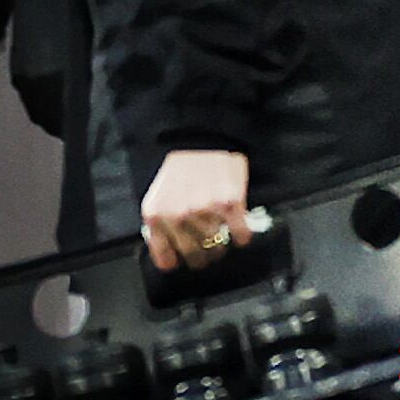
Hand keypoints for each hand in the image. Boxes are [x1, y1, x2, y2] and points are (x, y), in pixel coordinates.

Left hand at [140, 149, 251, 272]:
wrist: (200, 136)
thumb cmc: (178, 169)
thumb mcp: (157, 196)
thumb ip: (161, 225)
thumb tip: (170, 254)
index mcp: (157, 216)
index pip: (167, 259)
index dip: (178, 262)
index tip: (185, 261)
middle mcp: (179, 216)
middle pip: (195, 256)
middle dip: (203, 257)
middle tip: (209, 251)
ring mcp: (205, 211)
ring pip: (217, 246)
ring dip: (221, 245)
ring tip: (223, 237)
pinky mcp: (230, 203)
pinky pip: (240, 234)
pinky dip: (242, 237)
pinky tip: (240, 234)